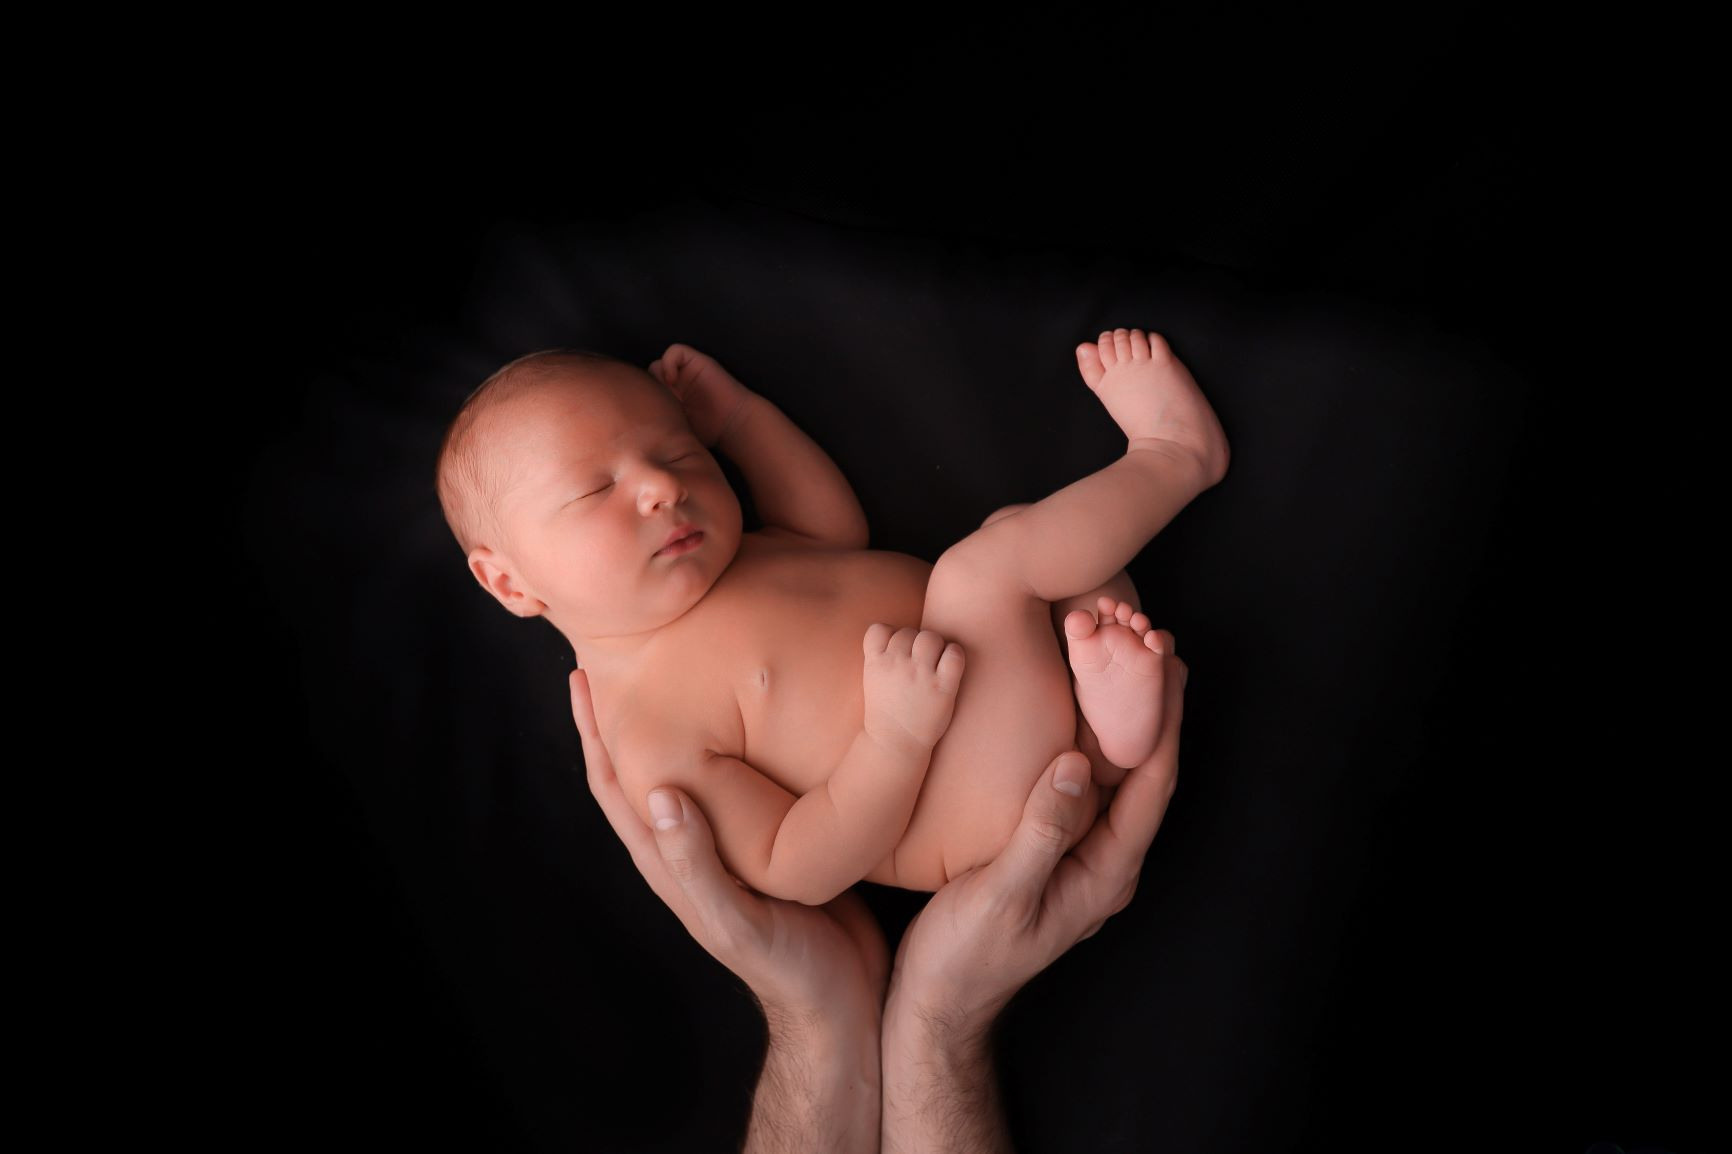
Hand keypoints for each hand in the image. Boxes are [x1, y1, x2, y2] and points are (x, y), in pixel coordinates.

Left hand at [569, 667, 886, 1018]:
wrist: (846, 1003)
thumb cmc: (790, 968)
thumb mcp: (738, 919)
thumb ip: (698, 865)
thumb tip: (659, 794)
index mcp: (671, 864)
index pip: (616, 787)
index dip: (595, 734)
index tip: (584, 677)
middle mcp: (692, 849)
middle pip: (642, 771)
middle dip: (624, 718)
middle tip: (621, 657)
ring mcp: (728, 848)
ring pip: (690, 772)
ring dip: (675, 725)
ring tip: (678, 673)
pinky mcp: (770, 844)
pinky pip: (739, 785)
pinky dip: (731, 748)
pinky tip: (751, 724)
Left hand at [648, 343, 754, 448]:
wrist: (732, 424)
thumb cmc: (707, 432)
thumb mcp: (674, 428)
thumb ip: (658, 421)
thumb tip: (634, 424)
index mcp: (669, 398)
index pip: (645, 390)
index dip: (645, 397)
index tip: (652, 411)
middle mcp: (676, 384)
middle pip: (649, 376)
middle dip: (651, 388)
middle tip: (659, 402)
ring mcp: (686, 371)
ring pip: (658, 363)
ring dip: (658, 376)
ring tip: (667, 392)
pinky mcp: (696, 361)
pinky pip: (674, 352)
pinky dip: (670, 363)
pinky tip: (674, 380)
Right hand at [861, 624, 965, 751]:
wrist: (896, 743)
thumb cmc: (887, 711)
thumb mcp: (872, 680)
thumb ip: (880, 656)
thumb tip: (897, 634)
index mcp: (875, 663)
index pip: (879, 628)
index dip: (890, 635)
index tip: (896, 651)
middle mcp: (897, 665)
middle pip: (908, 631)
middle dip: (914, 643)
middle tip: (918, 662)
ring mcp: (920, 675)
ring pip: (931, 637)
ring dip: (935, 646)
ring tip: (935, 662)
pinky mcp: (943, 687)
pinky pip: (954, 654)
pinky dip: (954, 654)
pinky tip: (950, 665)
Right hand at [885, 632, 1187, 1032]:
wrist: (935, 1003)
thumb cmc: (966, 960)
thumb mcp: (1002, 895)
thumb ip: (1041, 832)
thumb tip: (1076, 766)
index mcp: (1106, 873)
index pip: (1150, 783)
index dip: (1162, 718)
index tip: (1164, 660)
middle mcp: (1103, 860)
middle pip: (1141, 769)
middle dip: (1149, 704)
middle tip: (1148, 638)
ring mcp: (1078, 854)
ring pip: (1112, 771)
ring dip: (1118, 713)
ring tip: (1116, 654)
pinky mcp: (1049, 847)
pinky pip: (1078, 781)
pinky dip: (1080, 734)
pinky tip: (1066, 703)